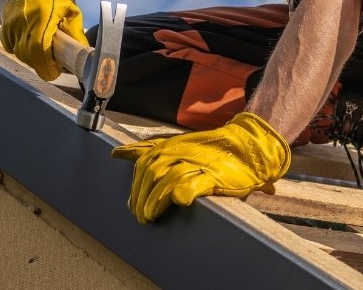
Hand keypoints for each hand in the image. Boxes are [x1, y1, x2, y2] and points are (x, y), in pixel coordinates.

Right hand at [1, 0, 88, 80]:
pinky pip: (8, 43)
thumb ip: (74, 32)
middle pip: (27, 56)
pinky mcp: (5, 21)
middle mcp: (24, 22)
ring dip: (30, 56)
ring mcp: (12, 22)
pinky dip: (18, 48)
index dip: (46, 67)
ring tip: (42, 52)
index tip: (54, 72)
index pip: (39, 52)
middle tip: (51, 64)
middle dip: (40, 64)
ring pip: (18, 51)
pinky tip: (29, 43)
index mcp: (42, 19)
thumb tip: (81, 51)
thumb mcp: (70, 9)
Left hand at [111, 112, 290, 222]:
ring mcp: (196, 163)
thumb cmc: (207, 151)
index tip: (131, 204)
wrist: (246, 148)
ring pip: (168, 179)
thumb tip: (117, 153)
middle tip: (140, 216)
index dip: (135, 185)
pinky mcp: (213, 175)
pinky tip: (178, 201)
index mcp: (168, 146)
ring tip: (149, 216)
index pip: (143, 164)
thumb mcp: (174, 146)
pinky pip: (195, 182)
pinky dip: (184, 191)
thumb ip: (146, 149)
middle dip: (142, 196)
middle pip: (151, 173)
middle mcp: (179, 152)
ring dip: (156, 199)